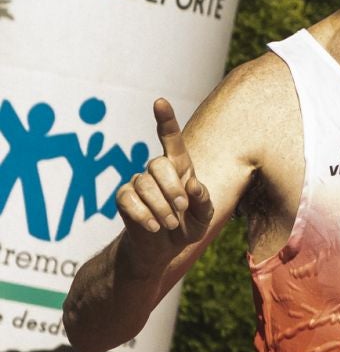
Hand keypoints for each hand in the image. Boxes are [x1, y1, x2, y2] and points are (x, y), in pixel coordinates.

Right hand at [113, 99, 213, 277]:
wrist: (161, 250)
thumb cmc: (187, 227)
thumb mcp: (204, 217)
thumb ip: (204, 201)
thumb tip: (194, 185)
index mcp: (180, 168)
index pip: (171, 140)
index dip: (165, 120)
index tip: (159, 101)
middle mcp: (157, 171)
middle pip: (158, 164)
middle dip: (172, 188)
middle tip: (182, 209)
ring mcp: (137, 182)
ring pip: (143, 185)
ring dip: (160, 207)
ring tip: (170, 224)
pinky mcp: (123, 198)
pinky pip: (128, 200)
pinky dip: (144, 216)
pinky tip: (154, 227)